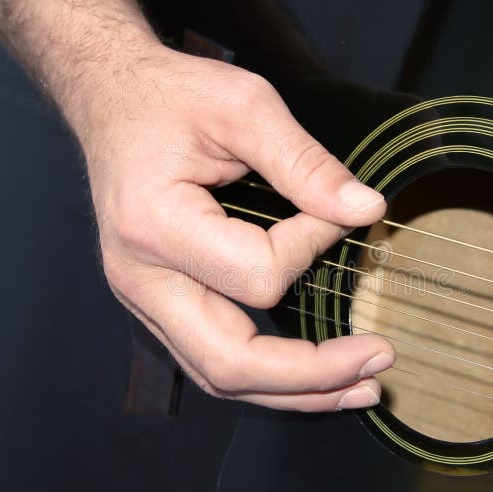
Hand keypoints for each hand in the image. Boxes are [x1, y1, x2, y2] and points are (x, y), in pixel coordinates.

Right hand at [79, 44, 394, 410]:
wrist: (112, 103)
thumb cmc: (169, 98)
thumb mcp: (243, 107)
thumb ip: (306, 163)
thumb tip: (366, 211)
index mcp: (154, 227)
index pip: (259, 274)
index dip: (314, 246)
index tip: (338, 210)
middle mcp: (142, 280)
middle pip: (231, 363)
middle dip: (313, 374)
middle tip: (379, 361)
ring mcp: (145, 300)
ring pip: (220, 378)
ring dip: (295, 392)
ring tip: (358, 388)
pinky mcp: (159, 304)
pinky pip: (213, 359)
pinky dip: (268, 376)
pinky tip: (310, 376)